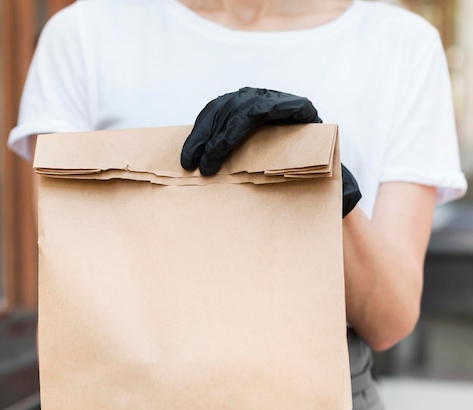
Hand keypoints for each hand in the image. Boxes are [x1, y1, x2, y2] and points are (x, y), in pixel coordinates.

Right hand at [181, 86, 360, 216]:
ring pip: (221, 107)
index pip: (262, 110)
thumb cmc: (324, 173)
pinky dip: (200, 130)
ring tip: (188, 162)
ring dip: (200, 133)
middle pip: (236, 107)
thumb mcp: (333, 177)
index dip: (234, 131)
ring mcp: (255, 100)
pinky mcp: (240, 109)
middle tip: (200, 168)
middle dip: (213, 137)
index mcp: (300, 110)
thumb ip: (335, 181)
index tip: (216, 158)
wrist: (318, 161)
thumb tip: (338, 192)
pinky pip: (215, 112)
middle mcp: (275, 99)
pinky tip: (191, 151)